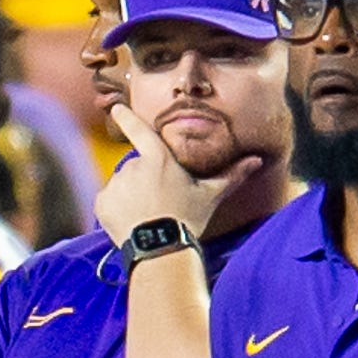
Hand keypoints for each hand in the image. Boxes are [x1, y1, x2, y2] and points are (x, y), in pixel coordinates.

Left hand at [94, 105, 254, 248]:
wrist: (160, 249)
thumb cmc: (187, 219)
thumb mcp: (210, 195)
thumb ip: (231, 175)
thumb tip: (256, 160)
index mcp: (158, 158)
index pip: (139, 130)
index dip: (126, 117)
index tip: (116, 108)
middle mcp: (133, 166)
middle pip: (137, 166)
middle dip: (146, 179)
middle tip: (160, 200)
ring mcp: (115, 184)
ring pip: (123, 184)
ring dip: (132, 193)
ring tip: (147, 213)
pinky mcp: (102, 203)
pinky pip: (109, 200)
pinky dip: (117, 207)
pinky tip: (132, 220)